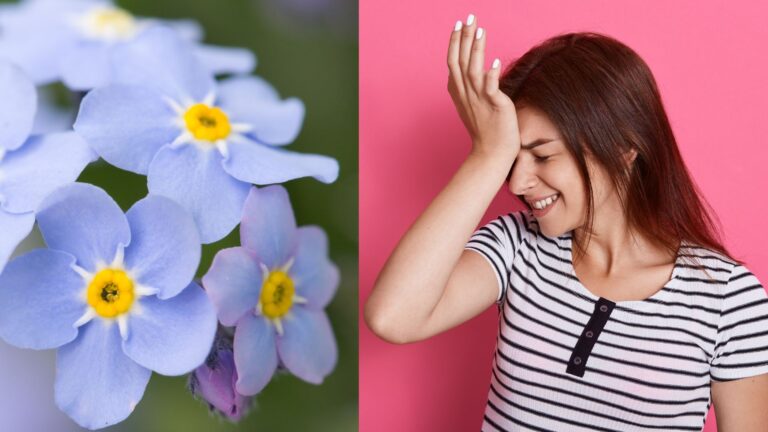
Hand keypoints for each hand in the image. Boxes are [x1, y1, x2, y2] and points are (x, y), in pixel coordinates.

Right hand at [447, 15, 519, 162]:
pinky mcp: (494, 105)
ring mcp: (479, 99)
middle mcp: (466, 93)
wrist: (492, 153)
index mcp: (459, 92)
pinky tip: (494, 61)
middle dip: (464, 38)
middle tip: (468, 18)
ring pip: (473, 69)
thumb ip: (472, 87)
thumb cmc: (485, 130)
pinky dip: (491, 75)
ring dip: (476, 49)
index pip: (454, 62)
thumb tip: (480, 70)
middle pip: (461, 61)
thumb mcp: (472, 104)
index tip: (459, 25)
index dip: (456, 43)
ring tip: (479, 30)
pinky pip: (491, 88)